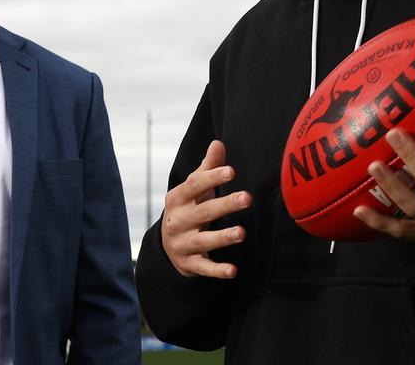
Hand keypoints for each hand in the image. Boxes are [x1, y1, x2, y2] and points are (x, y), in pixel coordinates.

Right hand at [161, 140, 250, 278]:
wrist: (167, 245)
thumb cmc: (187, 210)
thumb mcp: (193, 190)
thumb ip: (206, 169)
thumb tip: (218, 144)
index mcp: (177, 199)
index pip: (194, 186)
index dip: (212, 178)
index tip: (231, 171)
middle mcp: (177, 221)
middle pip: (202, 212)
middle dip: (224, 205)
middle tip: (247, 198)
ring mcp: (182, 244)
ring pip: (203, 241)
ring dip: (222, 237)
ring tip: (242, 233)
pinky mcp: (189, 264)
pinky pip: (204, 268)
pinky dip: (217, 270)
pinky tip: (233, 271)